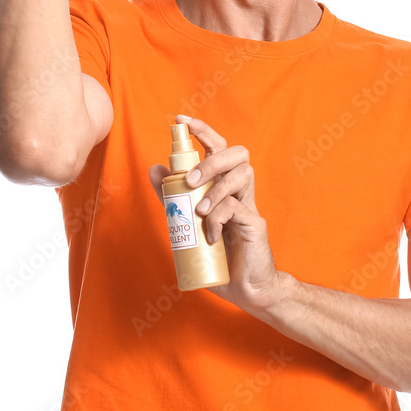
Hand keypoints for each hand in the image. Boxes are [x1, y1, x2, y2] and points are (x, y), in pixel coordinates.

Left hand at [147, 114, 289, 313]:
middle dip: (211, 159)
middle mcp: (241, 191)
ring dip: (215, 188)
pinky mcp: (255, 224)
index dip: (203, 131)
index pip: (220, 148)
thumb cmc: (219, 256)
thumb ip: (173, 197)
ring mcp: (251, 206)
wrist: (247, 289)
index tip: (182, 121)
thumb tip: (154, 168)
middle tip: (190, 179)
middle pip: (238, 153)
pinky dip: (218, 218)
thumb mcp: (189, 223)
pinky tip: (210, 235)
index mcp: (226, 187)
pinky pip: (237, 208)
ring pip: (242, 174)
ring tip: (199, 211)